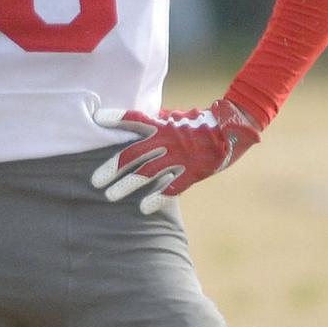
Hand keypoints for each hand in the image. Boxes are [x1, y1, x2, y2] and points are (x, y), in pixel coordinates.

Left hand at [90, 98, 259, 213]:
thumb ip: (154, 123)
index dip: (116, 118)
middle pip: (133, 154)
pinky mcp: (194, 171)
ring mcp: (180, 156)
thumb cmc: (199, 124)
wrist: (233, 128)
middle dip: (112, 168)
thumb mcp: (174, 118)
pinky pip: (173, 187)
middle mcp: (167, 140)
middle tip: (94, 181)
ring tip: (109, 196)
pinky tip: (143, 208)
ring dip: (127, 185)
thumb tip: (130, 126)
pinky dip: (157, 197)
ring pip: (147, 173)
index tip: (96, 120)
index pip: (134, 119)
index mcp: (161, 124)